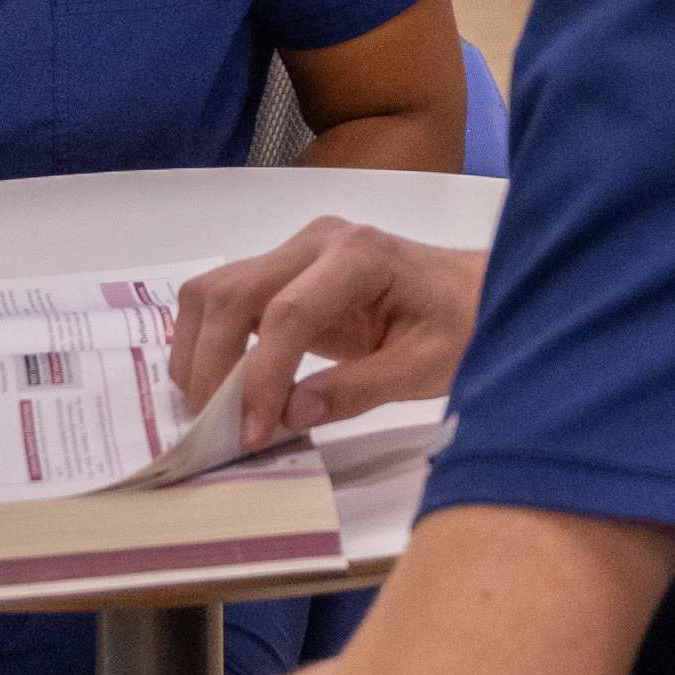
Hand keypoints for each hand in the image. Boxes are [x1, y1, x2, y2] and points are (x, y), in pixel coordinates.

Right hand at [172, 218, 484, 447]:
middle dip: (212, 366)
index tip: (252, 433)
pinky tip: (223, 386)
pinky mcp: (285, 270)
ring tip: (214, 410)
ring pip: (214, 291)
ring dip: (199, 352)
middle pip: (232, 293)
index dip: (261, 377)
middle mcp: (318, 241)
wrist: (475, 290)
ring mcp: (296, 251)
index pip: (288, 313)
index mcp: (360, 256)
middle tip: (220, 429)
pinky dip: (208, 342)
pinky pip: (225, 299)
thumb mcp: (426, 367)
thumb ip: (358, 389)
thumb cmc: (463, 324)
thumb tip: (288, 415)